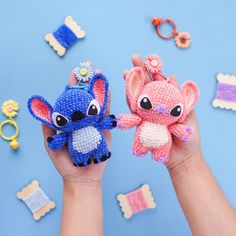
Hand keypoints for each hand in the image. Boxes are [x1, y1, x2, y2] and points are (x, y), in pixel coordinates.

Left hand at [42, 67, 110, 186]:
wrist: (82, 177)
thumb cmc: (64, 163)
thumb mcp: (51, 144)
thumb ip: (48, 128)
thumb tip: (44, 112)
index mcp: (70, 120)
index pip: (71, 98)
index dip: (72, 84)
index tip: (75, 71)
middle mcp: (83, 118)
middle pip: (85, 96)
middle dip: (88, 81)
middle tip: (90, 66)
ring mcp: (94, 123)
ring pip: (97, 102)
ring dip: (99, 87)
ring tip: (100, 73)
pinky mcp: (104, 130)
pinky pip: (106, 114)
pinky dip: (107, 102)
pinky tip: (108, 90)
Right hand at [124, 55, 201, 170]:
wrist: (182, 158)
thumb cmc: (189, 137)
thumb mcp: (189, 115)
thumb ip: (182, 97)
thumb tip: (173, 77)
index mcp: (169, 102)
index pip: (160, 82)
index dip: (154, 70)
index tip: (148, 58)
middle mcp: (156, 106)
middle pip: (146, 86)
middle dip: (139, 72)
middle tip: (133, 59)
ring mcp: (147, 115)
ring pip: (137, 97)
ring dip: (132, 84)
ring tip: (127, 72)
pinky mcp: (141, 125)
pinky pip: (135, 112)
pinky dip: (132, 102)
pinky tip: (128, 91)